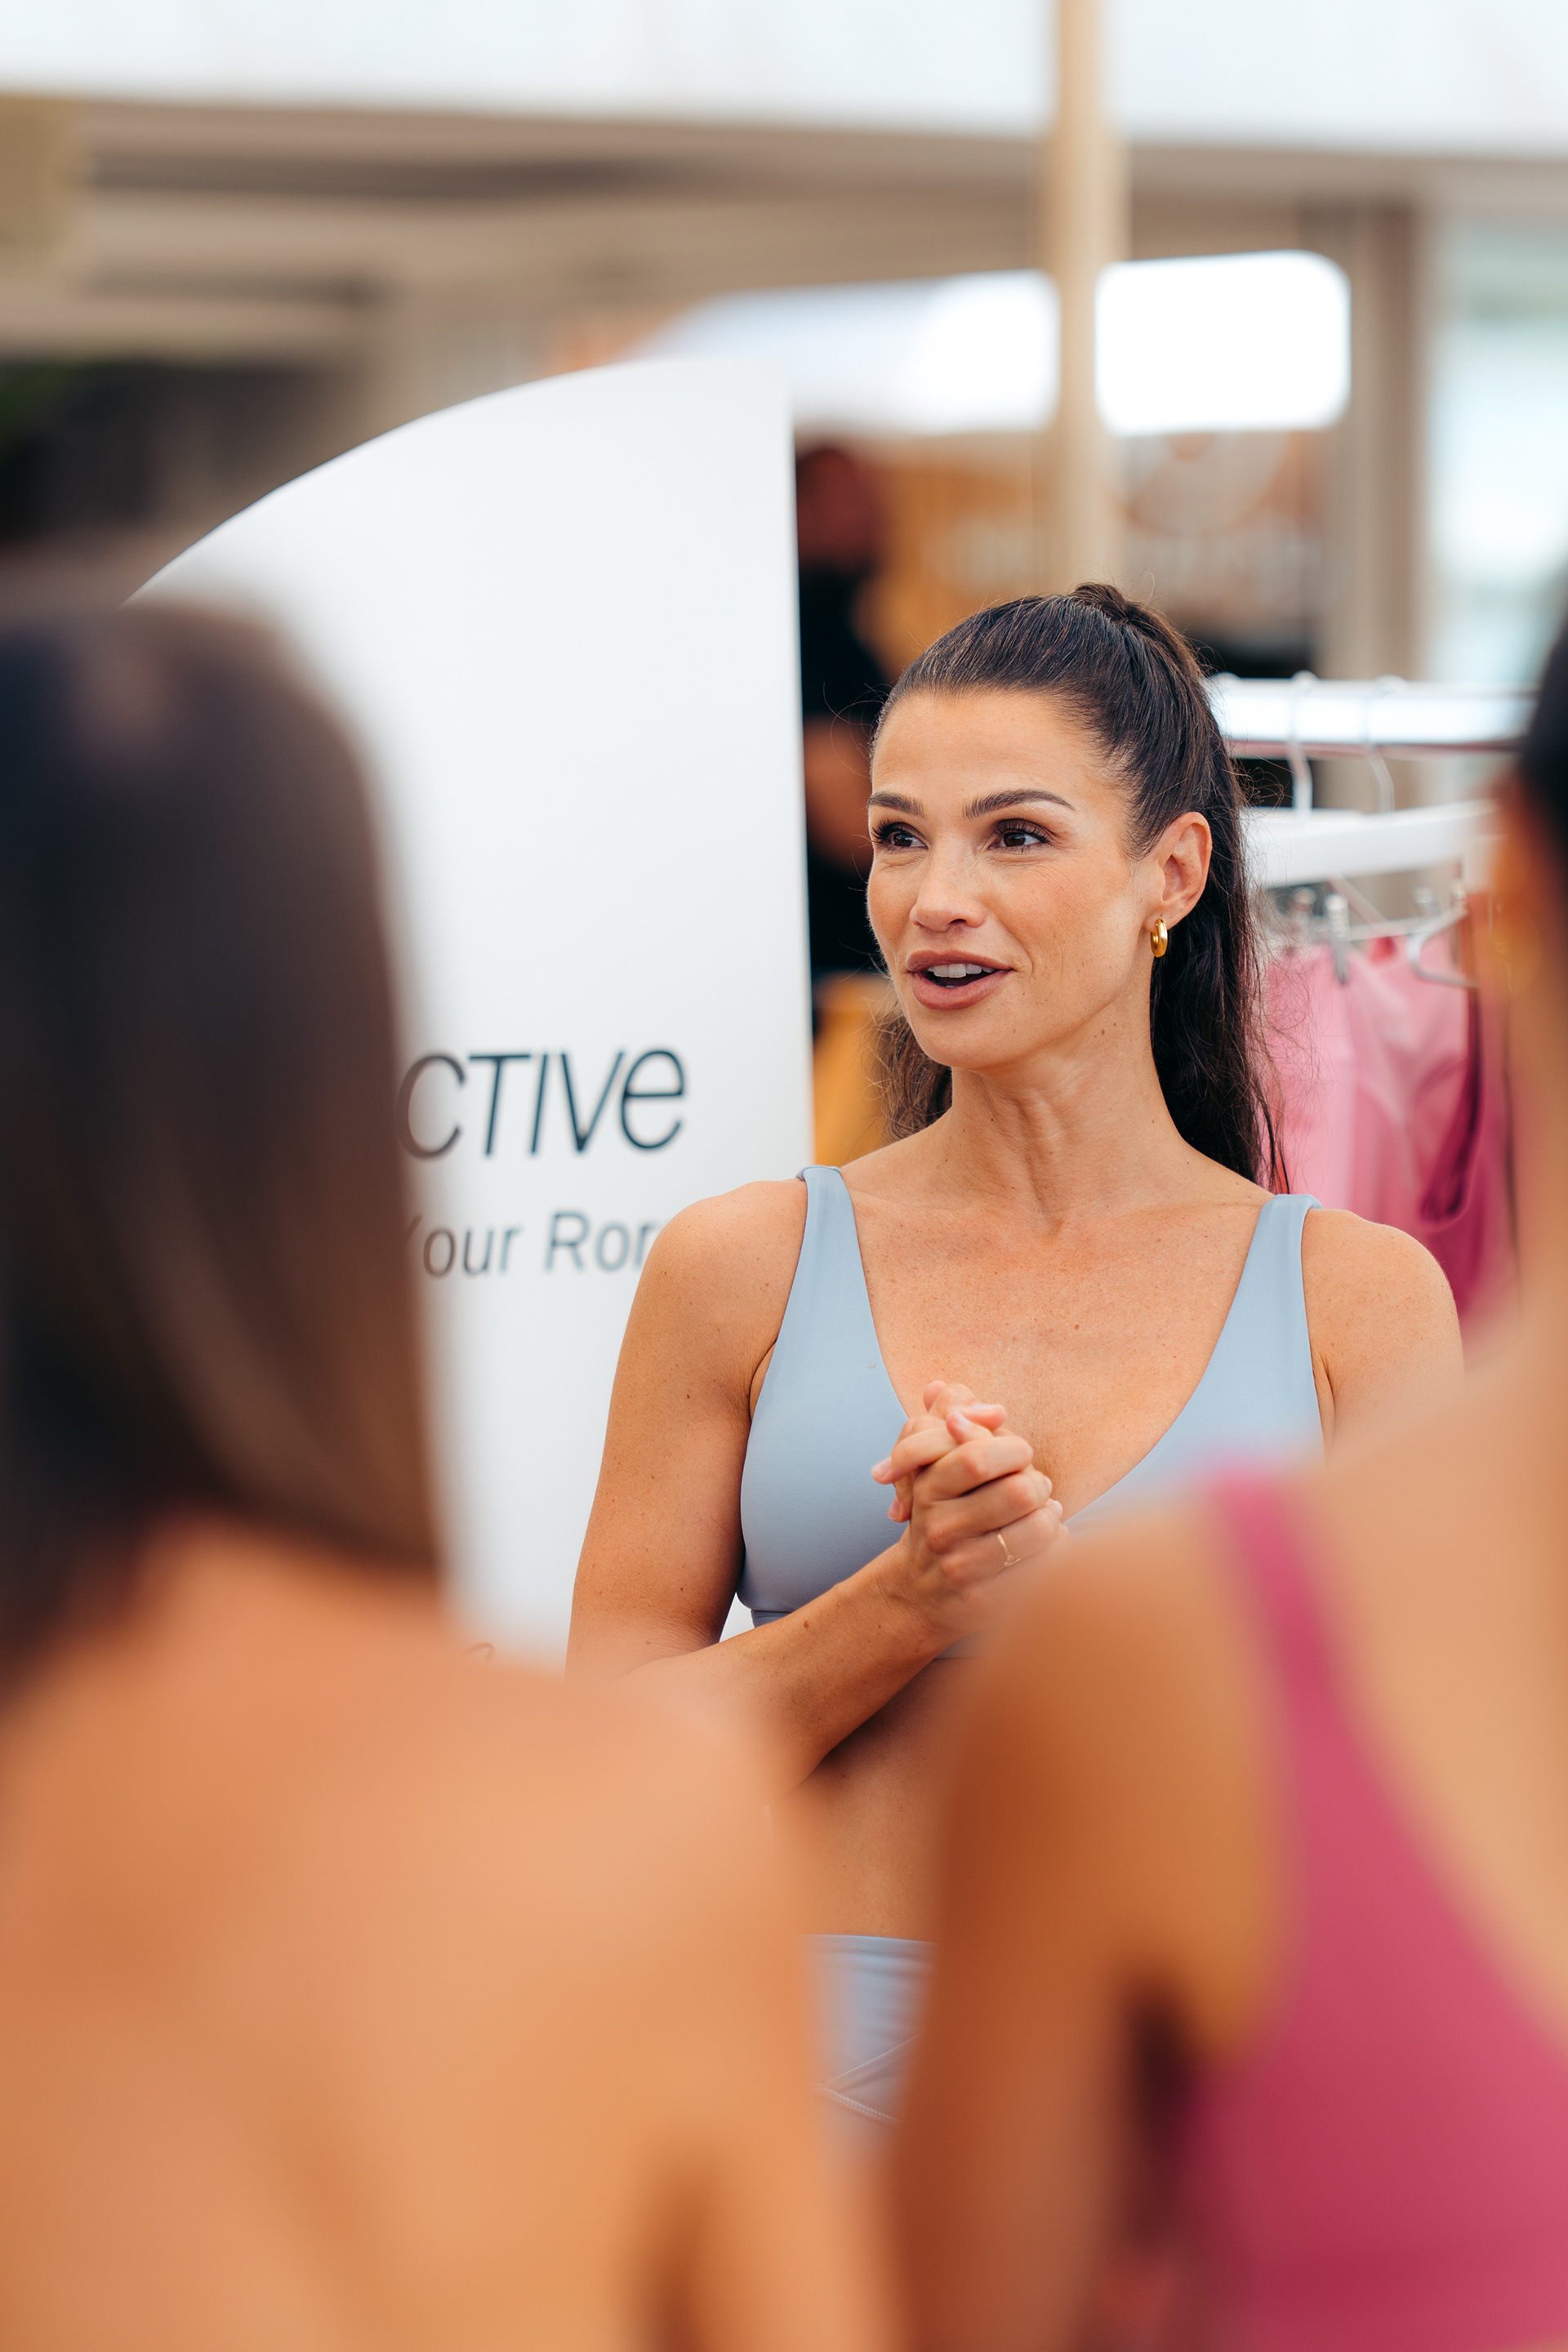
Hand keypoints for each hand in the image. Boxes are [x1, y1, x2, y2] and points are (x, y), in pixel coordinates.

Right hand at [870, 1381, 1061, 1640]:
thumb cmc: (941, 1515)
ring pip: (1038, 1529)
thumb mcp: (934, 1464)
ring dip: (1052, 1516)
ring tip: (1045, 1514)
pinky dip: (1058, 1550)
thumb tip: (963, 1395)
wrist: (919, 1593)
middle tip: (1037, 1486)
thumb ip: (951, 1419)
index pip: (978, 1456)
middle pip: (1018, 1492)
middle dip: (1039, 1483)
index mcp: (927, 1488)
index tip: (1020, 1453)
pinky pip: (1047, 1566)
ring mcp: (961, 1569)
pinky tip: (1046, 1546)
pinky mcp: (986, 1602)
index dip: (1013, 1449)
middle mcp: (939, 1528)